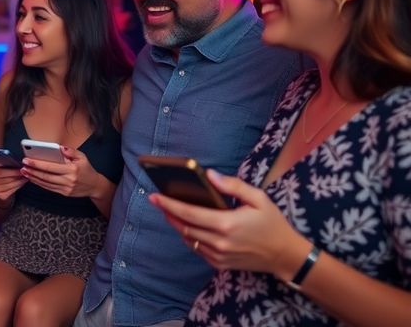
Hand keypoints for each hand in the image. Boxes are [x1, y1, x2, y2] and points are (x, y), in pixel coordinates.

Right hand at [0, 163, 27, 201]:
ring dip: (18, 181)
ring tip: (25, 177)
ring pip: (7, 185)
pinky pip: (10, 191)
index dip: (9, 170)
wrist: (7, 185)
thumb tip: (20, 161)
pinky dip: (17, 187)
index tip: (20, 168)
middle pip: (3, 179)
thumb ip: (10, 163)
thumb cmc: (9, 173)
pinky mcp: (1, 195)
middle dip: (15, 175)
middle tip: (24, 173)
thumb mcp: (8, 166)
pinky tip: (22, 183)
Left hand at [20, 146, 107, 197]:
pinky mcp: (63, 193)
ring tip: (24, 172)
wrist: (94, 186)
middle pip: (46, 175)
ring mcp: (65, 188)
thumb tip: (60, 147)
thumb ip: (71, 151)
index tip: (28, 160)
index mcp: (72, 169)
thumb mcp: (82, 157)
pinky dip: (39, 183)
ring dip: (33, 177)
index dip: (38, 164)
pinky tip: (33, 178)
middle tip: (22, 166)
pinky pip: (49, 188)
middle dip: (32, 171)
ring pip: (45, 183)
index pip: (51, 166)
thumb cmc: (87, 169)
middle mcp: (68, 180)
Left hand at [149, 169, 308, 276]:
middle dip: (168, 213)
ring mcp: (218, 255)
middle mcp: (219, 242)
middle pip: (184, 226)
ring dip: (178, 225)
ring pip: (188, 239)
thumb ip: (233, 186)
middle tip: (157, 201)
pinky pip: (197, 249)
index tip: (155, 196)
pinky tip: (188, 226)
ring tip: (170, 211)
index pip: (189, 213)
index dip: (169, 204)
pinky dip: (189, 237)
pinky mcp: (219, 264)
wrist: (285, 255)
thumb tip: (210, 175)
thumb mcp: (258, 198)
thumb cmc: (272, 224)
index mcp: (226, 224)